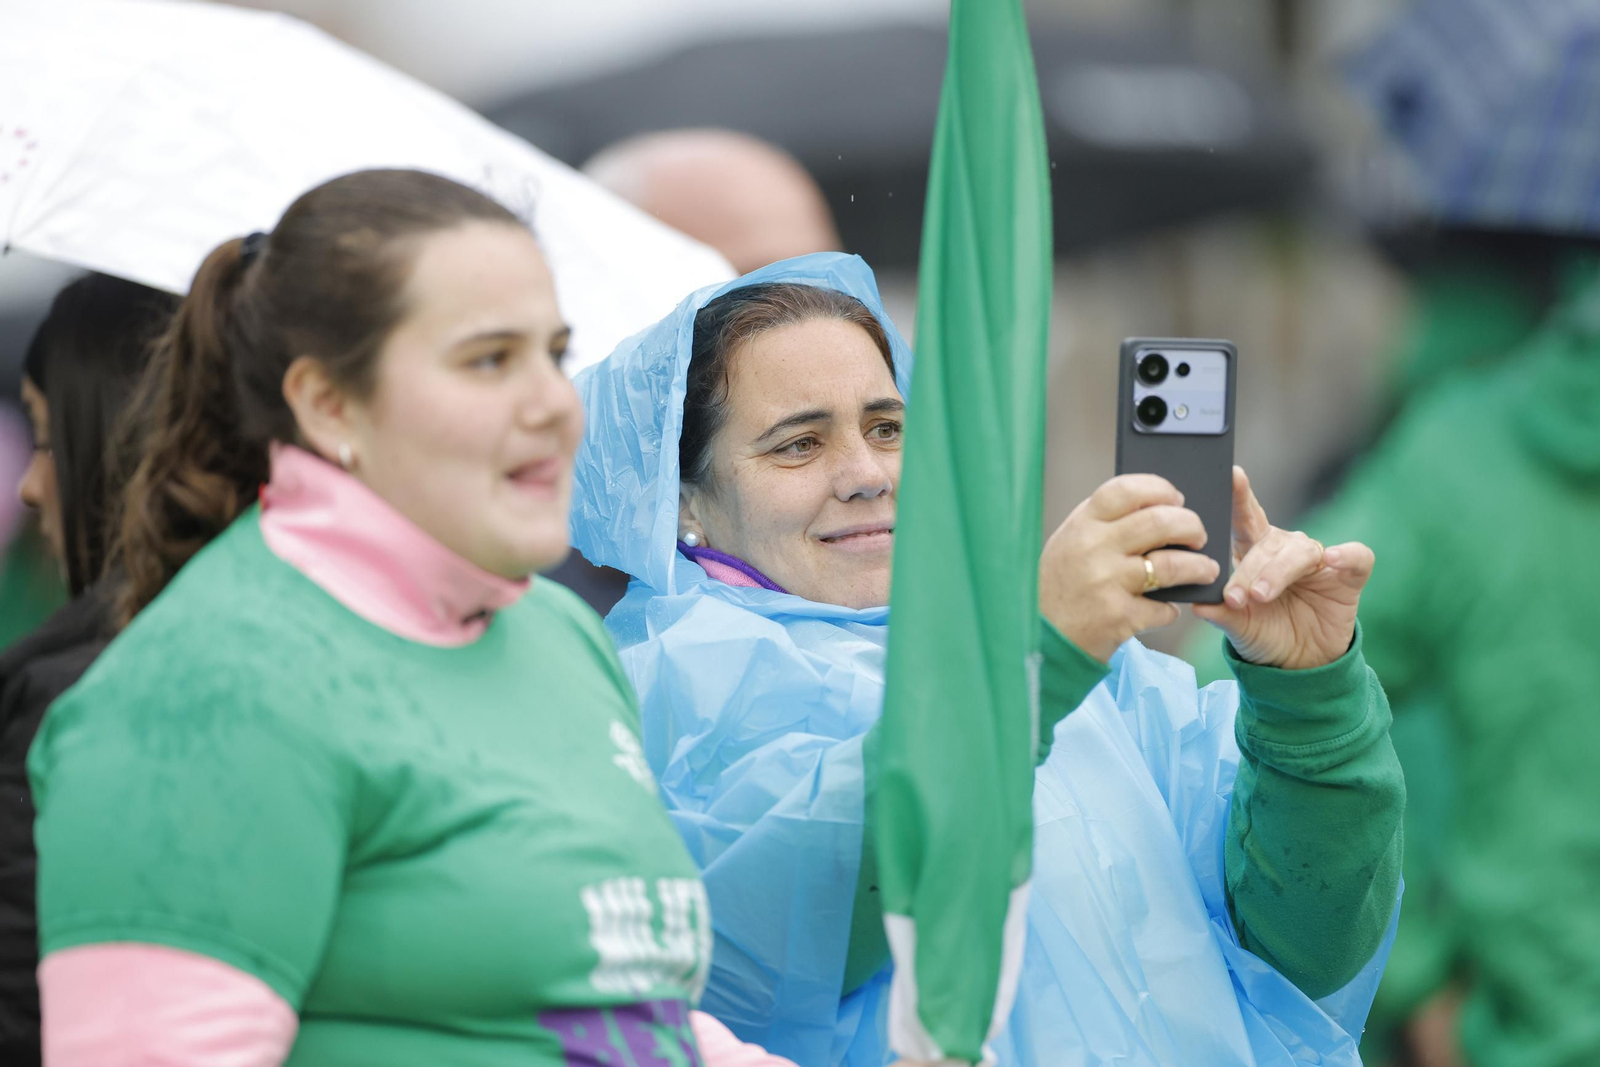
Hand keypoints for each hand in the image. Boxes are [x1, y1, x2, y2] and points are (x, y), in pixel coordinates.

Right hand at [1040, 474, 1220, 662]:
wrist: (1040, 641)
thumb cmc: (1060, 588)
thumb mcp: (1068, 545)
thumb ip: (1101, 525)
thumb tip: (1156, 508)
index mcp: (1081, 525)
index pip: (1127, 489)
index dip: (1160, 489)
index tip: (1177, 499)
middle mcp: (1094, 549)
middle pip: (1160, 521)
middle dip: (1192, 525)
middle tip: (1199, 535)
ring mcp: (1107, 583)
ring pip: (1173, 564)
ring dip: (1199, 566)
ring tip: (1206, 569)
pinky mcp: (1120, 617)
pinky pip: (1164, 608)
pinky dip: (1171, 610)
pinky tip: (1167, 610)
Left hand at [1192, 467, 1373, 669]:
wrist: (1300, 664)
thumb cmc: (1264, 634)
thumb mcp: (1239, 628)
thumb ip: (1222, 614)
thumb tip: (1198, 604)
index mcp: (1254, 552)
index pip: (1244, 518)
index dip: (1238, 496)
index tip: (1230, 475)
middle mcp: (1285, 549)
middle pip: (1267, 543)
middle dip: (1250, 569)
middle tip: (1235, 596)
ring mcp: (1318, 560)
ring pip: (1300, 551)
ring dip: (1278, 572)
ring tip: (1260, 595)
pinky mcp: (1348, 575)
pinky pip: (1355, 556)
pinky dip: (1345, 554)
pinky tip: (1331, 559)